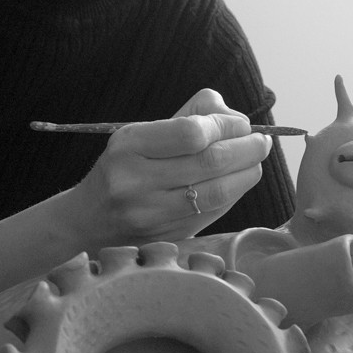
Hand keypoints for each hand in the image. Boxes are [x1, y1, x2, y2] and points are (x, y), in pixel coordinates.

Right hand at [64, 89, 271, 247]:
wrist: (90, 220)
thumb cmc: (125, 166)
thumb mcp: (143, 132)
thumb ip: (190, 115)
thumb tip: (236, 118)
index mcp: (129, 146)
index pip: (192, 133)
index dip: (226, 126)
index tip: (241, 125)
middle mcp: (137, 182)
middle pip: (211, 162)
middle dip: (247, 148)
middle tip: (262, 142)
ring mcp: (153, 215)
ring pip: (219, 192)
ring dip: (248, 173)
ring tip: (256, 160)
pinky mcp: (170, 237)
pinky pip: (215, 211)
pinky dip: (235, 193)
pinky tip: (238, 181)